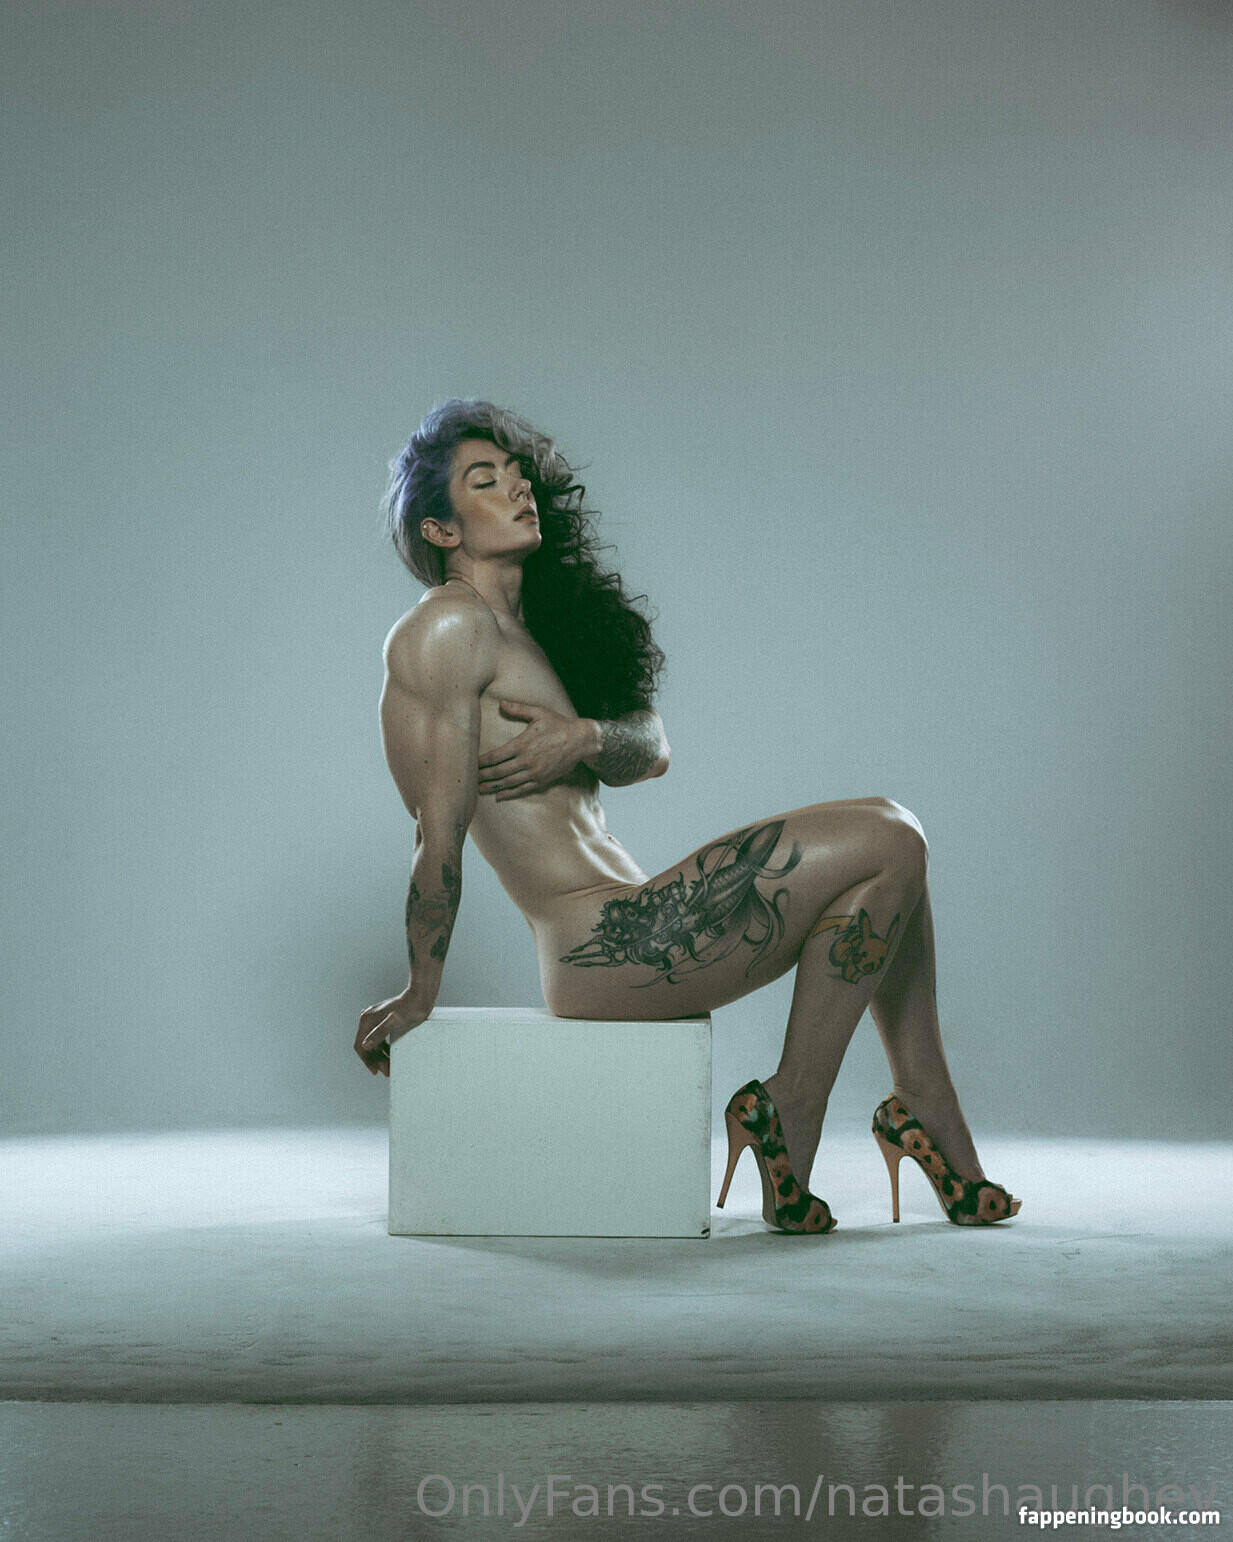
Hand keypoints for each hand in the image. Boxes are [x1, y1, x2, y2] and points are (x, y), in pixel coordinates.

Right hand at [355, 985, 431, 1077]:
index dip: (366, 1060)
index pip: (360, 1045)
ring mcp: (377, 1020)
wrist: (421, 997)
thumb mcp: (395, 1021)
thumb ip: (380, 1032)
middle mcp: (369, 1019)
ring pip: (375, 1043)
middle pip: (368, 1046)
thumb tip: (365, 1045)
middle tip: (387, 1072)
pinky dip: (385, 1049)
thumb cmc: (409, 1008)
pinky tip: (391, 1056)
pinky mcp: (385, 1021)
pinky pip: (381, 1039)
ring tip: (389, 1068)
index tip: (375, 1071)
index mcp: (367, 1020)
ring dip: (380, 1056)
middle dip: (376, 1060)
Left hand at [476, 701, 594, 799]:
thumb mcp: (539, 712)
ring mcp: (535, 772)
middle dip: (483, 776)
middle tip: (470, 779)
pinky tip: (499, 796)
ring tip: (479, 789)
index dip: (482, 761)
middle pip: (499, 772)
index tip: (472, 763)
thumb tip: (501, 703)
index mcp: (523, 743)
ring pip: (508, 783)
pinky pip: (522, 790)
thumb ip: (518, 709)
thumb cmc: (558, 724)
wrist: (580, 741)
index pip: (496, 756)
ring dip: (492, 787)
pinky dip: (509, 794)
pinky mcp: (542, 780)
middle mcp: (527, 760)